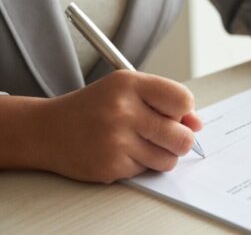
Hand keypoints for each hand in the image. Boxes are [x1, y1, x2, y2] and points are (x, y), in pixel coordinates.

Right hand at [10, 70, 201, 182]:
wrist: (49, 129)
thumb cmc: (94, 107)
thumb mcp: (128, 90)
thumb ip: (166, 102)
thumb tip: (197, 124)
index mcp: (130, 84)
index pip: (183, 100)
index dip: (184, 111)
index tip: (174, 114)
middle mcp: (123, 110)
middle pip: (183, 136)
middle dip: (180, 139)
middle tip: (164, 135)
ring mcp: (116, 140)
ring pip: (169, 159)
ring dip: (162, 155)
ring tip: (141, 143)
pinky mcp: (110, 166)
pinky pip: (147, 171)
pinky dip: (141, 164)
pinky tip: (122, 152)